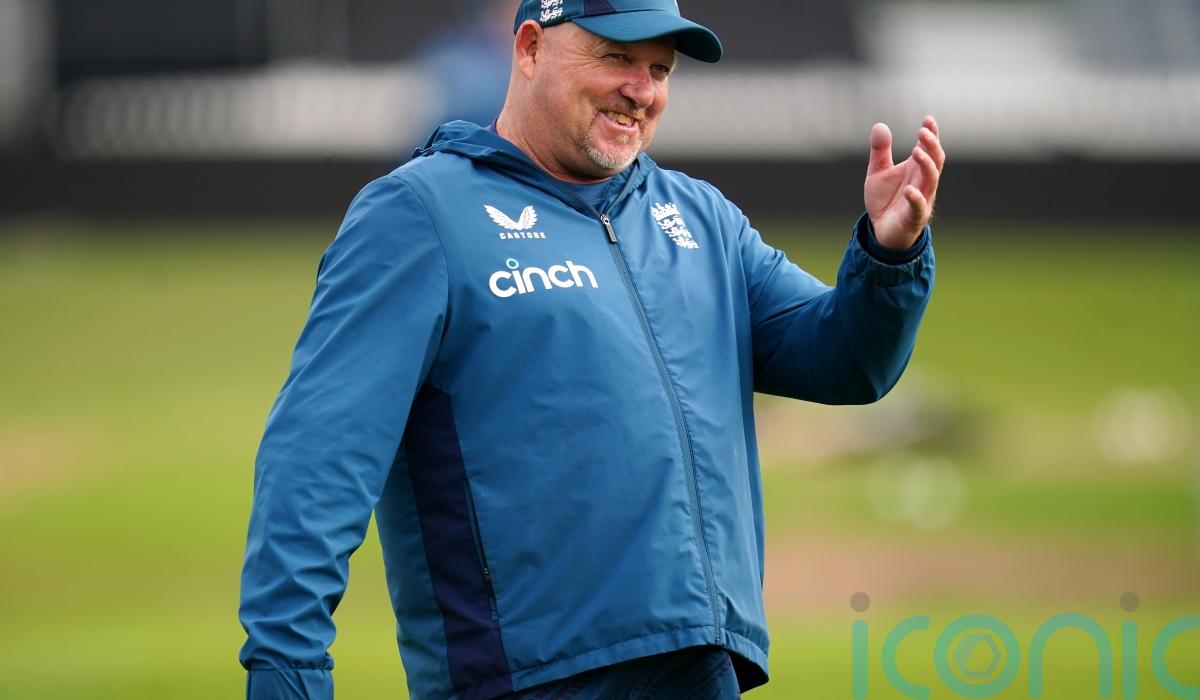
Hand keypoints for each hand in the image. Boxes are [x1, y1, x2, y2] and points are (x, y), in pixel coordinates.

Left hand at [864, 115, 944, 249]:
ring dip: (926, 165)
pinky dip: (915, 198)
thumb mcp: (878, 172)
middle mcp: (923, 181)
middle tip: (923, 131)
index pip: (929, 148)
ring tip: (916, 151)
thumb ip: (880, 151)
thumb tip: (880, 125)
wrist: (882, 231)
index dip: (931, 134)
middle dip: (931, 145)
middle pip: (935, 161)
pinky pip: (918, 207)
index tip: (928, 118)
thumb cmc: (886, 200)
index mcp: (916, 169)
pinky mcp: (914, 216)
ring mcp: (922, 198)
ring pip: (931, 180)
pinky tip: (908, 190)